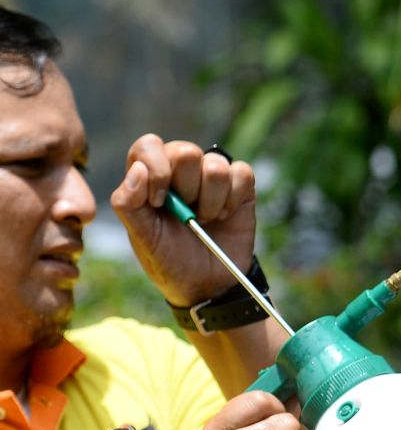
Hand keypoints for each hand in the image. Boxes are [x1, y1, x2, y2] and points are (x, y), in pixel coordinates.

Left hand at [110, 134, 256, 306]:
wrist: (206, 284)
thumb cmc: (169, 258)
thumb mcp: (141, 236)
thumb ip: (128, 202)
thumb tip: (137, 169)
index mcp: (150, 174)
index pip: (149, 146)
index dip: (156, 170)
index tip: (160, 203)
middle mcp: (180, 169)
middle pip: (185, 152)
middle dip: (187, 190)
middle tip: (187, 215)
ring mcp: (212, 176)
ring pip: (215, 164)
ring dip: (211, 200)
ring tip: (205, 219)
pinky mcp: (240, 186)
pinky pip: (242, 173)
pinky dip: (233, 199)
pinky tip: (225, 215)